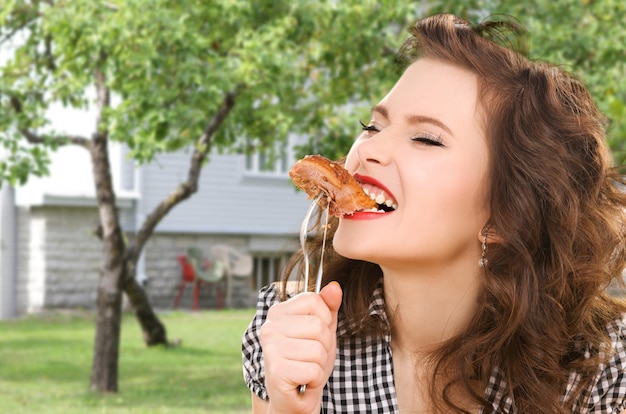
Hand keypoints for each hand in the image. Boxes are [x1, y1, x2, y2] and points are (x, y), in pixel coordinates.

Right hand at [259, 281, 342, 413]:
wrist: (294, 399)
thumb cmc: (307, 362)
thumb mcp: (323, 331)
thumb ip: (329, 307)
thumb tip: (335, 287)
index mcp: (278, 312)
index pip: (314, 300)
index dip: (325, 320)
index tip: (314, 336)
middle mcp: (270, 327)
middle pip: (319, 326)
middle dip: (324, 347)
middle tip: (310, 358)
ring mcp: (271, 348)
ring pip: (318, 349)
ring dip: (319, 365)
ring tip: (306, 370)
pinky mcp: (276, 371)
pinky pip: (313, 369)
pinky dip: (314, 379)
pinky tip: (302, 381)